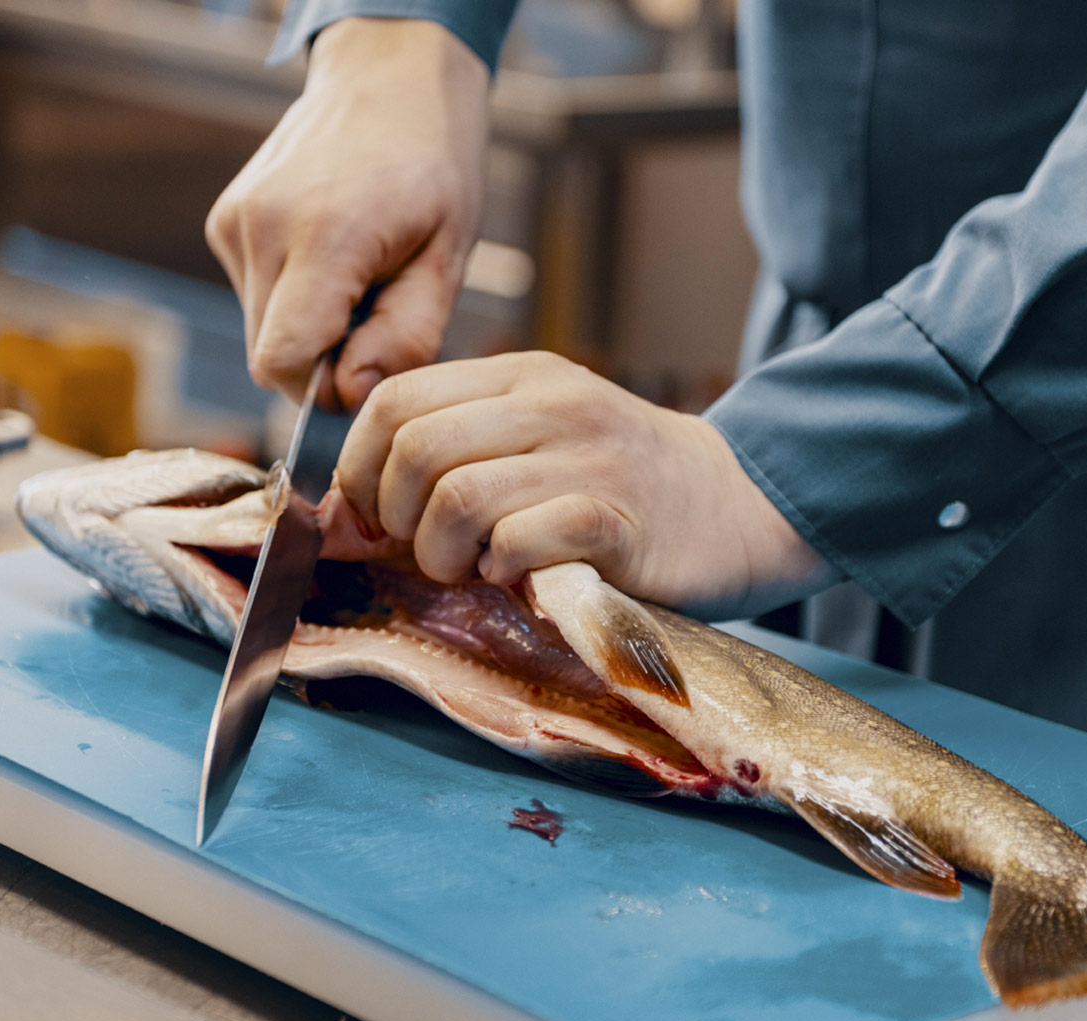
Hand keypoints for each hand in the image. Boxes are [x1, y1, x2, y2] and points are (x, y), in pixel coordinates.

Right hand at [206, 18, 488, 408]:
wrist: (388, 79)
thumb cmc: (431, 166)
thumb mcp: (447, 257)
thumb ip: (403, 337)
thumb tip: (348, 397)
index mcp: (324, 235)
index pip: (282, 363)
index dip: (324, 392)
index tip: (369, 371)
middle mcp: (263, 226)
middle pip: (268, 356)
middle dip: (321, 361)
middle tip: (376, 320)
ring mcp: (235, 222)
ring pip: (260, 331)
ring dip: (309, 329)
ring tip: (359, 280)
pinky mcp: (225, 222)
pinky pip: (254, 297)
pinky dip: (293, 299)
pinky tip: (332, 259)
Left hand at [335, 351, 833, 616]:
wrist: (739, 506)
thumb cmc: (620, 485)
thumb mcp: (539, 439)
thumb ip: (456, 456)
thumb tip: (347, 515)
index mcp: (519, 376)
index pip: (393, 400)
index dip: (361, 468)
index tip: (380, 515)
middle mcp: (550, 403)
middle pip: (413, 449)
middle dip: (397, 518)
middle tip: (430, 550)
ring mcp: (586, 457)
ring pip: (456, 497)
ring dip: (443, 554)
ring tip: (474, 568)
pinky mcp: (616, 518)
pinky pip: (519, 541)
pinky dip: (502, 569)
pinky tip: (521, 576)